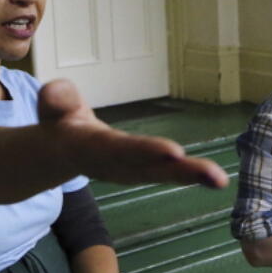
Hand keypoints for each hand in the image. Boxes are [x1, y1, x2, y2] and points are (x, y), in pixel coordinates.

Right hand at [38, 80, 228, 189]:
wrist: (60, 151)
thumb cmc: (61, 121)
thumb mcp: (53, 106)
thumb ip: (55, 97)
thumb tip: (51, 93)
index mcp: (91, 148)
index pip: (121, 149)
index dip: (146, 151)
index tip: (175, 152)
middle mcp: (115, 164)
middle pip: (148, 169)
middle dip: (179, 172)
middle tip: (212, 175)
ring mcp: (130, 171)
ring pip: (162, 174)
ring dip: (191, 176)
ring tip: (220, 179)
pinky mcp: (142, 170)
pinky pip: (168, 172)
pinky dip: (192, 175)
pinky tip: (217, 178)